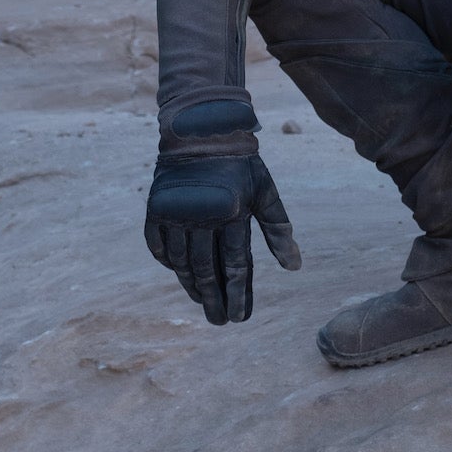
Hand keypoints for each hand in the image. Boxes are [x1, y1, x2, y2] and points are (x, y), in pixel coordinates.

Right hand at [145, 152, 300, 323]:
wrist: (201, 129)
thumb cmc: (240, 163)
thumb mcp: (265, 191)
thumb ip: (279, 229)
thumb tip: (295, 266)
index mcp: (233, 212)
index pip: (236, 265)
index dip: (238, 294)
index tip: (240, 317)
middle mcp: (202, 215)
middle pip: (207, 270)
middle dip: (214, 299)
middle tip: (220, 322)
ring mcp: (175, 212)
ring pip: (182, 262)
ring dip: (192, 287)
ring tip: (203, 303)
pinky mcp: (156, 207)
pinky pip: (159, 246)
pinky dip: (168, 263)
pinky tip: (179, 275)